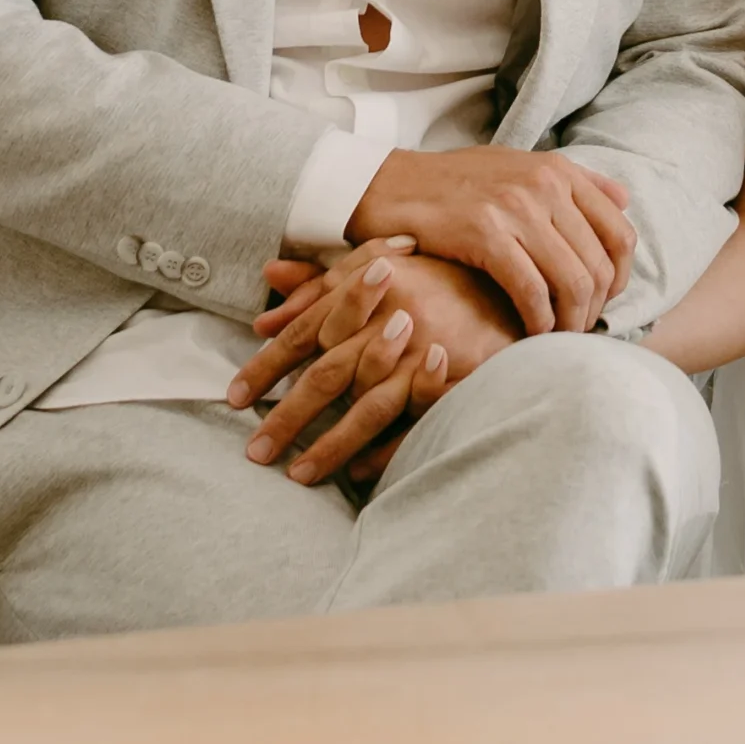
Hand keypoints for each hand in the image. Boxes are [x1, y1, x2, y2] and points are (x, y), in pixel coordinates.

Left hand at [235, 249, 520, 485]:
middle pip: (329, 374)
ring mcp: (425, 354)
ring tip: (296, 476)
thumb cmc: (434, 276)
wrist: (510, 282)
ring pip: (369, 406)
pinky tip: (359, 472)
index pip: (305, 333)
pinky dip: (387, 448)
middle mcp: (392, 321)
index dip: (268, 366)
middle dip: (288, 416)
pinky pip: (416, 422)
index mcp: (368, 290)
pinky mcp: (456, 379)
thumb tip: (266, 300)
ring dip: (331, 445)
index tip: (234, 398)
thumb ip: (319, 286)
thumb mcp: (376, 267)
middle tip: (253, 453)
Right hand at [346, 146, 634, 335]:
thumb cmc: (458, 183)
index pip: (620, 234)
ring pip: (573, 282)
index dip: (620, 279)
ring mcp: (516, 208)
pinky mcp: (486, 234)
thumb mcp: (521, 167)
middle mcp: (546, 185)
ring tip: (557, 338)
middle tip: (578, 331)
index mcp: (560, 171)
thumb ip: (576, 182)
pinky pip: (531, 291)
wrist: (391, 184)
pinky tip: (531, 334)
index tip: (602, 303)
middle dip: (595, 309)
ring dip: (570, 322)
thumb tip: (626, 200)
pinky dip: (539, 321)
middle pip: (600, 265)